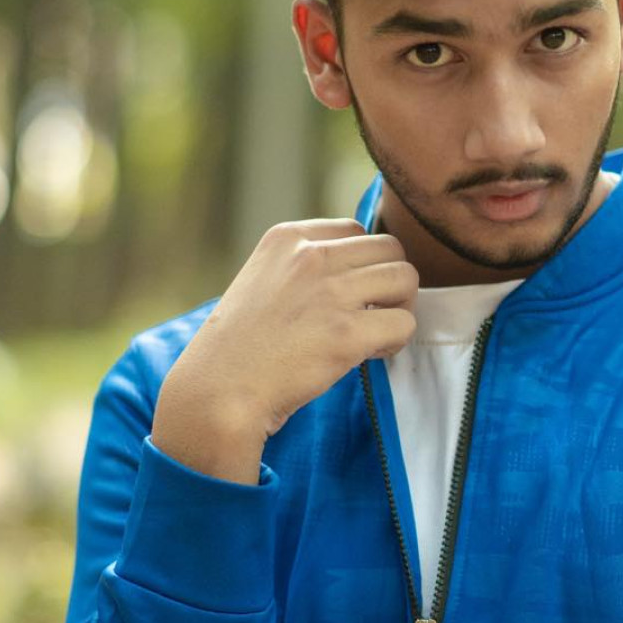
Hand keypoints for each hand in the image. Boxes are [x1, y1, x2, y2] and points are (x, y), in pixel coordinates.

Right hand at [152, 219, 417, 482]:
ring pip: (406, 279)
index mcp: (287, 238)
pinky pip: (404, 323)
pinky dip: (396, 341)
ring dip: (399, 308)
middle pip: (390, 249)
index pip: (356, 230)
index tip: (348, 295)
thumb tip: (361, 271)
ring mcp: (331, 292)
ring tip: (375, 334)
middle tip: (374, 314)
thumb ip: (304, 268)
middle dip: (390, 282)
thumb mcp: (263, 281)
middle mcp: (311, 256)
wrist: (217, 393)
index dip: (362, 264)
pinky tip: (369, 355)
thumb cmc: (240, 347)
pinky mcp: (347, 332)